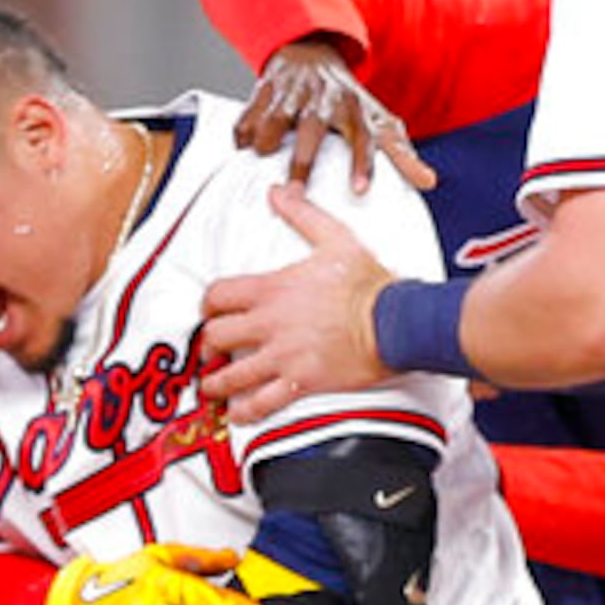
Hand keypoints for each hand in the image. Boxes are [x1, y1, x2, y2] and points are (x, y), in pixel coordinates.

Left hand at [197, 186, 400, 424]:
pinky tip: (237, 412)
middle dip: (208, 346)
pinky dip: (244, 410)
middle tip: (210, 352)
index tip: (209, 313)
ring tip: (212, 386)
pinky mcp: (300, 382)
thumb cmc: (369, 284)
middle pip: (216, 337)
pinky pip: (261, 402)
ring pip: (231, 374)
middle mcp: (271, 323)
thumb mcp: (336, 238)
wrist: (397, 321)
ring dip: (216, 382)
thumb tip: (279, 192)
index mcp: (273, 289)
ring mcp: (283, 355)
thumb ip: (302, 215)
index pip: (218, 295)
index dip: (207, 306)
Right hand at [234, 39, 433, 195]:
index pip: (363, 138)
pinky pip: (249, 114)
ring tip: (261, 159)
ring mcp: (293, 93)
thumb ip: (401, 153)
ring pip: (275, 121)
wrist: (310, 50)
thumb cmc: (346, 97)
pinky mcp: (266, 88)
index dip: (364, 164)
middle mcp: (324, 100)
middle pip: (312, 133)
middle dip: (302, 163)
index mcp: (354, 109)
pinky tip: (244, 147)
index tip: (360, 191)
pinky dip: (243, 132)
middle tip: (294, 193)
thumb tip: (429, 183)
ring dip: (266, 142)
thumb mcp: (378, 119)